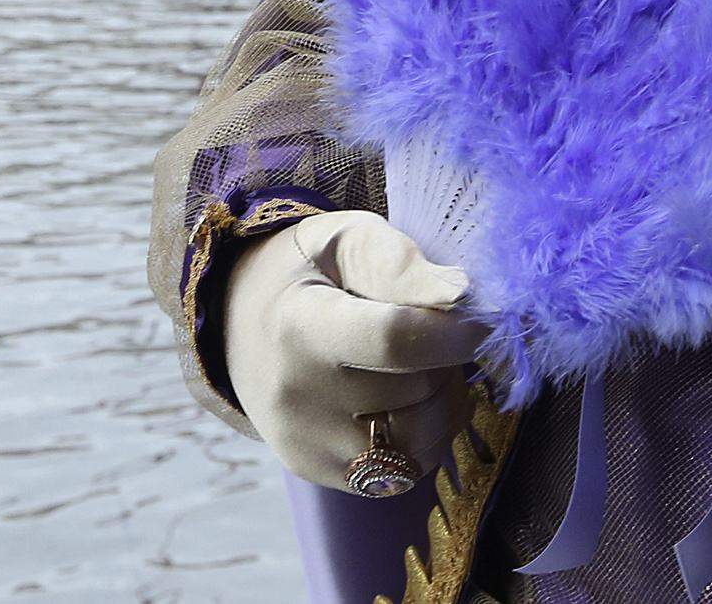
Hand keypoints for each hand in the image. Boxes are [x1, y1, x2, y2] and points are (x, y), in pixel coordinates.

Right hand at [224, 210, 488, 490]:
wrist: (233, 324)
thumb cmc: (301, 273)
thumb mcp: (342, 240)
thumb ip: (399, 262)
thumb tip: (463, 296)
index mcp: (301, 327)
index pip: (396, 342)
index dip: (453, 334)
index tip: (478, 319)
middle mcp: (298, 397)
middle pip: (415, 392)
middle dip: (443, 363)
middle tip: (428, 335)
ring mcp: (307, 444)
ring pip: (420, 441)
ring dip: (441, 404)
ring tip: (420, 370)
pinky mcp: (318, 472)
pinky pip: (404, 472)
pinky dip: (424, 437)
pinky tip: (405, 403)